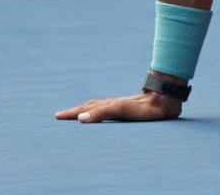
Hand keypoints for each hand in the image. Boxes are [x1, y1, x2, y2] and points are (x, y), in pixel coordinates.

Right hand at [55, 91, 181, 122]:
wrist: (162, 100)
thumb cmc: (142, 108)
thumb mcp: (119, 110)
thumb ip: (101, 113)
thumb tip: (80, 118)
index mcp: (108, 105)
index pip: (86, 109)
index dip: (72, 113)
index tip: (57, 116)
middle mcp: (113, 104)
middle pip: (90, 106)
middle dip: (76, 110)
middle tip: (62, 115)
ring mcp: (121, 105)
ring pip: (100, 107)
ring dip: (87, 110)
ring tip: (80, 113)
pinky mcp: (130, 108)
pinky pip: (110, 109)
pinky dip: (101, 111)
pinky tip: (107, 112)